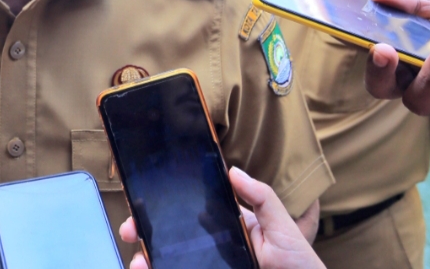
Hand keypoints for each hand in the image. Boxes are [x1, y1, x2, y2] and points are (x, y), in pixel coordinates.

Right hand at [118, 169, 323, 268]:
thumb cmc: (299, 263)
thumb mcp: (283, 226)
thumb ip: (261, 198)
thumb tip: (233, 170)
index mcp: (227, 227)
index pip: (189, 213)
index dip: (162, 208)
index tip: (141, 203)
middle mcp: (213, 248)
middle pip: (170, 238)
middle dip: (144, 233)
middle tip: (130, 231)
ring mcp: (209, 263)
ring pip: (169, 260)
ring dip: (147, 259)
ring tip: (139, 263)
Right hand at [364, 0, 429, 128]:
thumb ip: (418, 4)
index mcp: (410, 56)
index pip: (378, 59)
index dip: (365, 50)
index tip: (361, 33)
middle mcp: (422, 82)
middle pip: (385, 88)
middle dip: (380, 72)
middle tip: (385, 50)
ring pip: (420, 102)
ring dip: (427, 78)